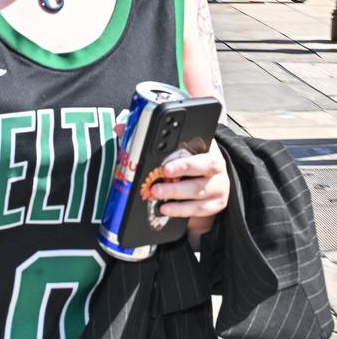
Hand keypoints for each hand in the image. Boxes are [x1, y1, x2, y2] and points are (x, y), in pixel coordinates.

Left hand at [113, 118, 228, 246]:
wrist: (207, 186)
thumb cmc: (185, 164)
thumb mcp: (173, 150)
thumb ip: (147, 137)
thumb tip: (120, 128)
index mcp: (206, 148)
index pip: (200, 144)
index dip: (185, 152)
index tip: (168, 160)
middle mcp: (216, 166)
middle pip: (206, 166)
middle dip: (183, 169)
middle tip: (163, 173)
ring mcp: (218, 186)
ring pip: (200, 189)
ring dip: (176, 192)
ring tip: (157, 192)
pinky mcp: (216, 204)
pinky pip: (199, 208)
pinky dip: (181, 210)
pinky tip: (166, 209)